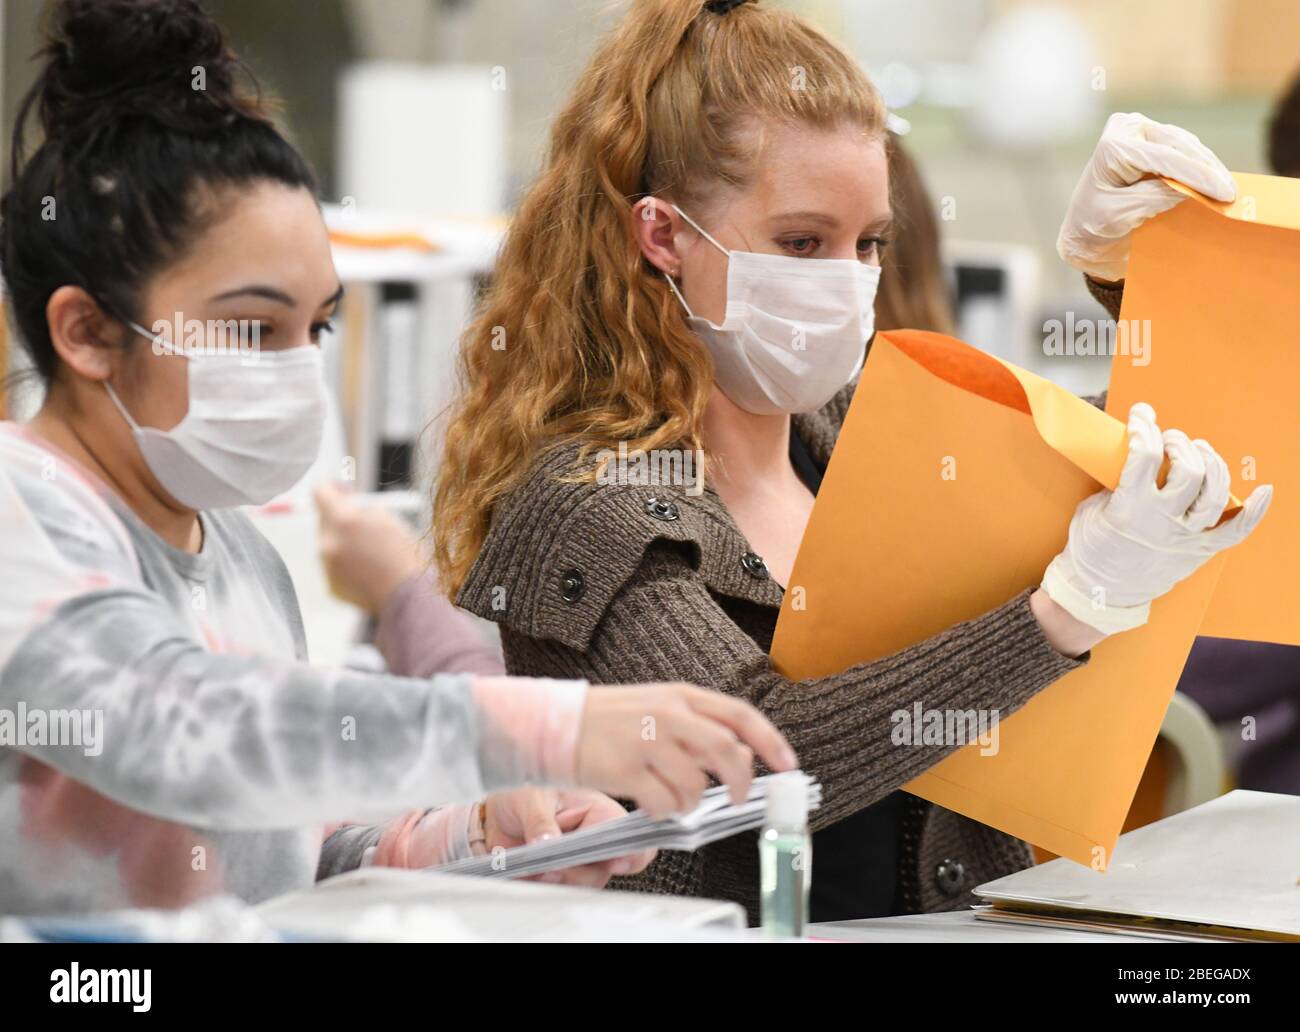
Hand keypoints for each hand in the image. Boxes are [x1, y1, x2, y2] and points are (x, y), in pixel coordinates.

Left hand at [313, 480, 422, 612]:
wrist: (410, 597)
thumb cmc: (405, 555)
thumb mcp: (388, 519)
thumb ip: (361, 507)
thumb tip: (345, 499)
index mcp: (343, 520)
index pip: (320, 492)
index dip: (331, 487)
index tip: (341, 490)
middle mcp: (328, 542)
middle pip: (323, 519)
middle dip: (339, 516)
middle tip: (360, 520)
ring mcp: (327, 566)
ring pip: (328, 543)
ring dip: (343, 540)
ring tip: (371, 550)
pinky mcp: (331, 585)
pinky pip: (334, 565)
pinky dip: (346, 562)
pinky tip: (369, 568)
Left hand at [481, 786, 653, 887]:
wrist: (496, 811)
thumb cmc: (524, 793)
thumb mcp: (531, 798)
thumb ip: (541, 821)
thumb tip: (549, 843)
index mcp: (599, 813)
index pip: (628, 837)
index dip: (631, 853)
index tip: (614, 862)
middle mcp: (594, 842)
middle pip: (603, 870)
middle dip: (575, 871)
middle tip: (550, 863)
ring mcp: (578, 864)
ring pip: (578, 886)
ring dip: (553, 879)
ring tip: (531, 863)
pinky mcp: (558, 880)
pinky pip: (554, 893)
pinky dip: (537, 886)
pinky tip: (525, 870)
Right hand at [576, 683, 796, 817]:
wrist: (553, 724)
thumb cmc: (608, 719)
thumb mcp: (657, 708)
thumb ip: (697, 727)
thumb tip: (740, 757)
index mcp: (681, 696)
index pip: (740, 716)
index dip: (772, 742)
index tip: (788, 766)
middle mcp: (668, 714)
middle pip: (729, 751)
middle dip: (742, 782)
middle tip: (739, 797)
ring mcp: (647, 741)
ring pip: (697, 784)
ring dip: (692, 800)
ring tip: (672, 795)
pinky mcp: (627, 770)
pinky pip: (666, 803)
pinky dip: (666, 810)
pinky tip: (650, 801)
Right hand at [1041, 402, 1271, 633]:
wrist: (1097, 592)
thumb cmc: (1089, 550)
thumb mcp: (1091, 510)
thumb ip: (1115, 484)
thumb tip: (1136, 458)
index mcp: (1129, 509)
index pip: (1144, 456)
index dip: (1144, 427)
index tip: (1142, 415)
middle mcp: (1162, 522)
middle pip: (1188, 470)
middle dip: (1179, 443)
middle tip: (1168, 438)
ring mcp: (1184, 538)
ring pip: (1215, 493)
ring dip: (1211, 463)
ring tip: (1199, 450)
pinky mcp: (1198, 551)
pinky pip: (1236, 532)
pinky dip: (1255, 512)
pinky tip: (1264, 491)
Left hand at [1058, 112, 1234, 282]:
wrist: (1084, 233)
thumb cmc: (1094, 226)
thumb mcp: (1122, 215)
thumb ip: (1155, 198)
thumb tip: (1192, 187)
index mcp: (1113, 146)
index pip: (1164, 158)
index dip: (1197, 175)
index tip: (1224, 193)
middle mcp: (1127, 129)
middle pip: (1179, 146)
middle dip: (1207, 169)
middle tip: (1232, 192)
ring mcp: (1141, 130)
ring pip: (1185, 145)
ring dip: (1207, 166)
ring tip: (1228, 189)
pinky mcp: (1153, 139)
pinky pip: (1183, 150)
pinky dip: (1199, 165)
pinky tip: (1215, 181)